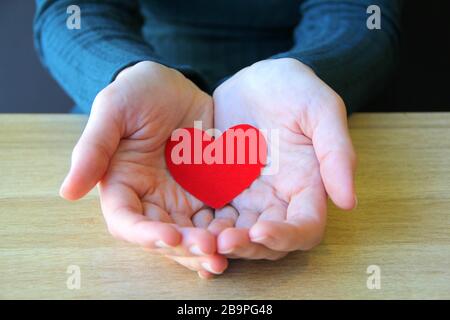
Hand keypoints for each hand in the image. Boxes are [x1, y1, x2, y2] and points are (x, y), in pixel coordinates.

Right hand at [60, 61, 226, 277]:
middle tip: (208, 250)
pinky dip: (228, 231)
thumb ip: (93, 149)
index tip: (169, 236)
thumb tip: (67, 191)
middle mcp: (151, 199)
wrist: (174, 85)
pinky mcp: (207, 192)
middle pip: (164, 236)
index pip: (126, 221)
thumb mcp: (112, 110)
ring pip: (193, 234)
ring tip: (229, 252)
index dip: (145, 234)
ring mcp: (181, 198)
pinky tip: (243, 236)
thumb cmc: (136, 93)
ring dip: (208, 247)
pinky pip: (218, 218)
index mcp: (122, 185)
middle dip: (185, 247)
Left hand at [210, 58, 356, 259]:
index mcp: (307, 185)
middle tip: (223, 241)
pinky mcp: (222, 189)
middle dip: (248, 247)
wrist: (256, 80)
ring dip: (221, 242)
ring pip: (238, 235)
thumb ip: (336, 152)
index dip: (286, 237)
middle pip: (269, 242)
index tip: (260, 231)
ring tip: (201, 238)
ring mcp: (248, 196)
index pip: (305, 228)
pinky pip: (213, 215)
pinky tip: (185, 226)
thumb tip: (348, 202)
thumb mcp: (320, 109)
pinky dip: (202, 226)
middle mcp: (278, 198)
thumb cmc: (294, 89)